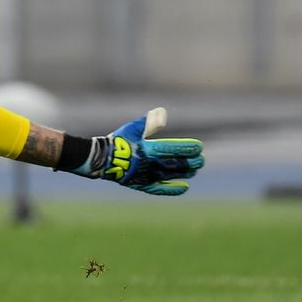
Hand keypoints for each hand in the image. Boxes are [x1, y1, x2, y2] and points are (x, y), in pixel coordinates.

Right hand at [77, 107, 202, 195]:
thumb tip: (161, 113)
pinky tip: (184, 188)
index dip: (186, 147)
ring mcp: (146, 176)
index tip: (199, 147)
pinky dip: (172, 189)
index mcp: (148, 149)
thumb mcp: (132, 129)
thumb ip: (148, 122)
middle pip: (175, 164)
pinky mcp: (142, 184)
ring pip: (171, 175)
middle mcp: (150, 164)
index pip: (172, 148)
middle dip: (190, 162)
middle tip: (201, 160)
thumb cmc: (117, 141)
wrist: (101, 159)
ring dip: (185, 173)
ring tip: (195, 170)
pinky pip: (160, 189)